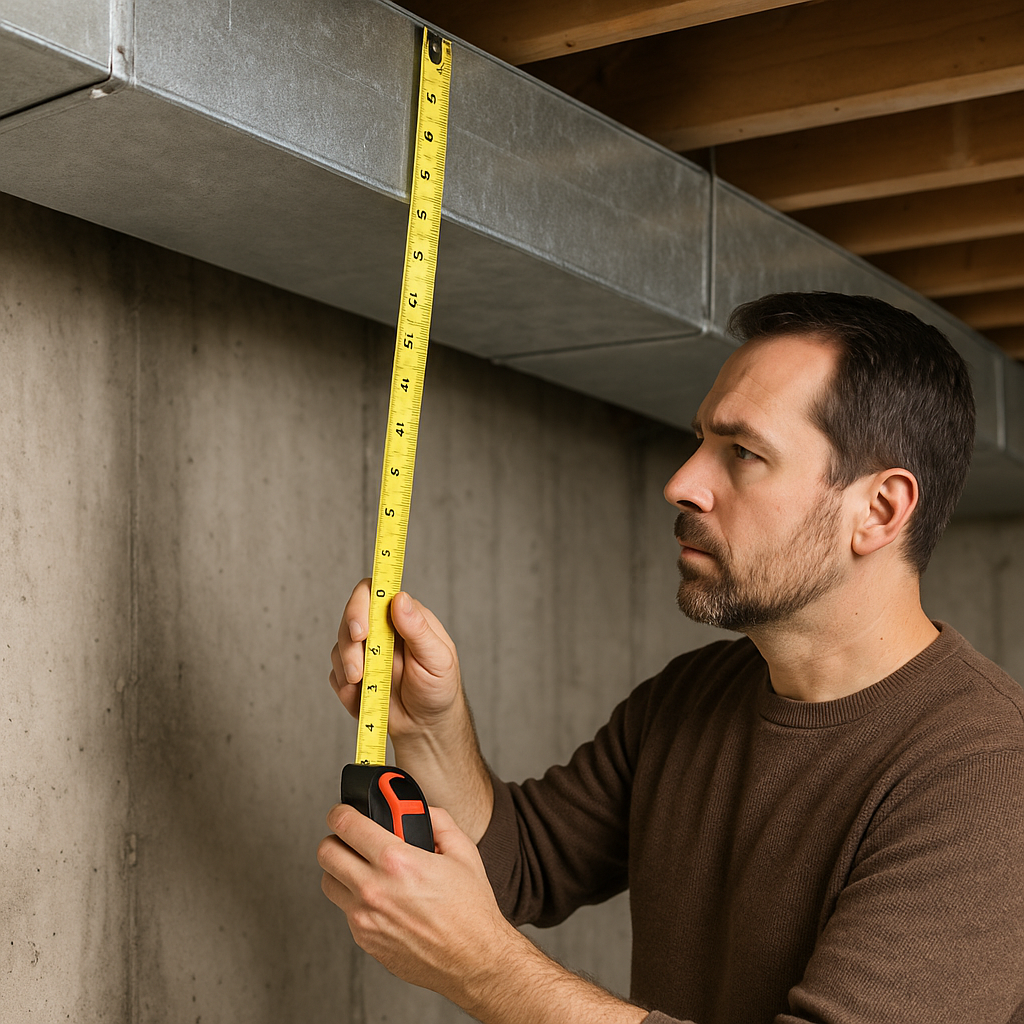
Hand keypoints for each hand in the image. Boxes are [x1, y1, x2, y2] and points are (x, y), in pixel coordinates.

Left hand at [318, 803, 516, 996]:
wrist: (475, 960)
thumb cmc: (471, 910)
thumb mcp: (463, 851)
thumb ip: (437, 821)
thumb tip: (417, 809)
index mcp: (397, 862)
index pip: (347, 825)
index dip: (341, 812)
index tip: (343, 811)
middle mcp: (375, 891)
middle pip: (326, 853)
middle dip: (336, 838)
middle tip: (351, 838)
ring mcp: (366, 920)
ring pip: (329, 883)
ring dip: (341, 870)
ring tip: (363, 867)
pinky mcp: (366, 941)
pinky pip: (346, 911)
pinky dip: (356, 899)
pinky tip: (380, 897)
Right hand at [330, 580, 463, 739]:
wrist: (427, 727)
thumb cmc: (439, 690)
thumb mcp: (437, 659)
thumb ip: (418, 629)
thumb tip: (399, 599)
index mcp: (405, 618)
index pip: (375, 593)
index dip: (360, 605)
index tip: (360, 631)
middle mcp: (383, 630)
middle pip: (351, 619)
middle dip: (349, 646)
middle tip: (358, 671)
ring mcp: (367, 652)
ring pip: (340, 647)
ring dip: (346, 669)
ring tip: (363, 687)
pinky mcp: (355, 674)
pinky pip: (336, 674)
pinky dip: (345, 689)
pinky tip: (362, 699)